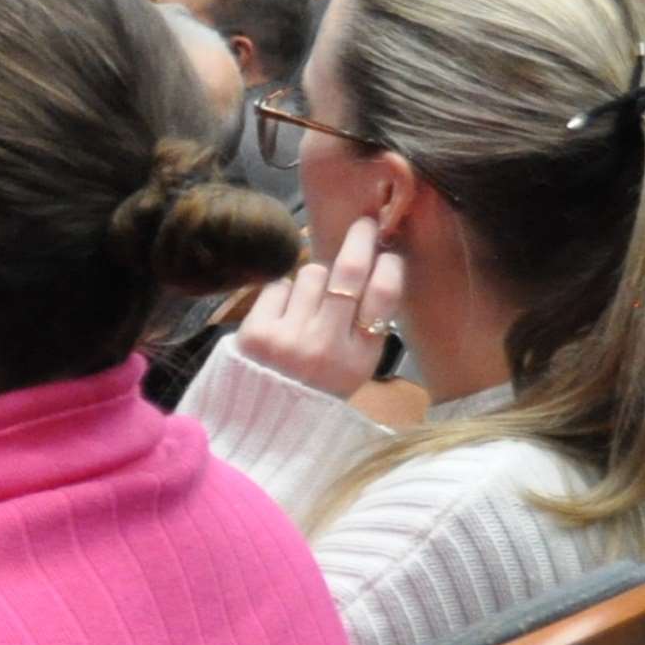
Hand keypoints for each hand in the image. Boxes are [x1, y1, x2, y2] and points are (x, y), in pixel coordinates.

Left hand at [233, 214, 407, 399]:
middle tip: (365, 224)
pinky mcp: (256, 332)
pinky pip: (278, 287)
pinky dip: (282, 295)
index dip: (388, 266)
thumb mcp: (355, 367)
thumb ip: (366, 325)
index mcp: (360, 357)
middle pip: (349, 272)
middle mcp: (327, 345)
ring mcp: (290, 337)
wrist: (264, 421)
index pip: (384, 296)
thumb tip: (376, 264)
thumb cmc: (316, 387)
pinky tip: (281, 317)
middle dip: (360, 240)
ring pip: (311, 274)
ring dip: (313, 280)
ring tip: (307, 307)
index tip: (388, 252)